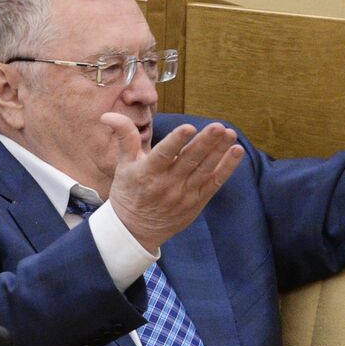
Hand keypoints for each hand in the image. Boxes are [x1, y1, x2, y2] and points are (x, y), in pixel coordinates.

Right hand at [101, 115, 245, 252]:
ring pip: (205, 170)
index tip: (188, 127)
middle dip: (205, 143)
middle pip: (189, 161)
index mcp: (147, 173)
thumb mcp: (123, 165)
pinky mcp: (197, 202)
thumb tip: (107, 115)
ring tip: (230, 134)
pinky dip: (227, 168)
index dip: (176, 141)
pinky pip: (215, 183)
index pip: (163, 155)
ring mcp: (184, 195)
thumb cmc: (129, 192)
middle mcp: (167, 185)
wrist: (135, 230)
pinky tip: (236, 152)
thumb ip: (124, 137)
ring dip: (219, 152)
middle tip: (218, 126)